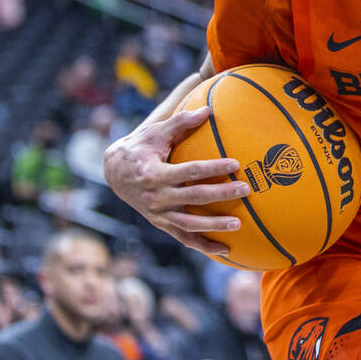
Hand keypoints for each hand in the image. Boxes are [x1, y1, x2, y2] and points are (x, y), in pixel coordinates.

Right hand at [102, 105, 250, 256]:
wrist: (114, 171)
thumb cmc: (140, 147)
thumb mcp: (155, 131)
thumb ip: (181, 121)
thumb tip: (207, 110)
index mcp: (154, 174)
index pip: (189, 171)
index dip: (213, 167)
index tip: (236, 162)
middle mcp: (156, 198)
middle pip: (194, 198)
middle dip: (221, 194)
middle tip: (246, 189)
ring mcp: (158, 214)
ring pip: (190, 224)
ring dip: (214, 226)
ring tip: (239, 224)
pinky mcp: (162, 224)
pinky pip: (184, 238)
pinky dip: (203, 246)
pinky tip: (225, 250)